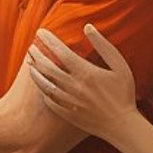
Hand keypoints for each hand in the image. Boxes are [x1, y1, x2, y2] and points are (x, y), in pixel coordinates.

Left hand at [26, 24, 138, 139]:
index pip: (60, 51)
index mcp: (85, 72)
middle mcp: (73, 86)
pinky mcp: (67, 113)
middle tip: (31, 47)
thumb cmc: (123, 93)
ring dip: (34, 72)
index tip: (40, 32)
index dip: (48, 40)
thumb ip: (103, 45)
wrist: (122, 125)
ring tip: (29, 63)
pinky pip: (48, 100)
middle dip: (36, 54)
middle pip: (47, 67)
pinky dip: (42, 91)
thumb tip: (88, 26)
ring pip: (44, 84)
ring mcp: (68, 101)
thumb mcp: (119, 66)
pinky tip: (40, 84)